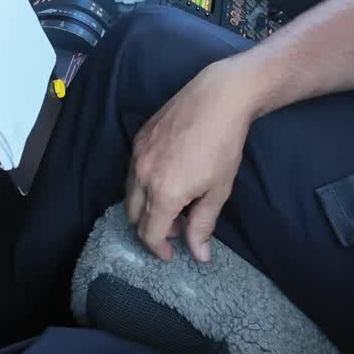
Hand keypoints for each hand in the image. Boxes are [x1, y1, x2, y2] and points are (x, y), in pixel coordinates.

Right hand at [125, 58, 257, 262]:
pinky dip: (144, 184)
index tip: (170, 254)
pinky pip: (132, 171)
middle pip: (133, 216)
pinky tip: (168, 178)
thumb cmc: (223, 146)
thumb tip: (199, 255)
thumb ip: (203, 225)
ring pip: (130, 194)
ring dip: (146, 207)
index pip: (149, 233)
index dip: (158, 249)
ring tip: (174, 203)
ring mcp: (136, 155)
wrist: (217, 99)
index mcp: (163, 193)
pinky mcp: (137, 139)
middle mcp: (142, 175)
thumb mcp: (217, 190)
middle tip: (176, 228)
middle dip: (151, 229)